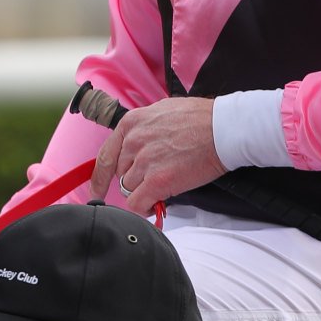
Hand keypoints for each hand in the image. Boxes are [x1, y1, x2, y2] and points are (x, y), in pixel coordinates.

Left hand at [90, 97, 223, 210]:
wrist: (224, 128)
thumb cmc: (202, 119)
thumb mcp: (162, 112)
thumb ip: (144, 128)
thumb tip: (138, 144)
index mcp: (131, 124)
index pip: (105, 155)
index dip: (99, 177)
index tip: (96, 190)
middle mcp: (133, 142)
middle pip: (120, 173)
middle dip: (135, 179)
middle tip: (156, 176)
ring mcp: (144, 162)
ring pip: (129, 189)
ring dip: (145, 191)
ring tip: (166, 183)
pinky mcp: (157, 181)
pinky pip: (137, 204)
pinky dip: (145, 208)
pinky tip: (157, 204)